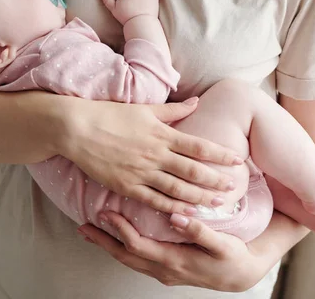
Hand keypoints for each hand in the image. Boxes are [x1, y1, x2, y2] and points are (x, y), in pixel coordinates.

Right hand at [58, 97, 242, 214]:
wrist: (77, 129)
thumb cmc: (111, 115)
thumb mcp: (145, 108)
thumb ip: (173, 110)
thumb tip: (197, 101)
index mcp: (161, 134)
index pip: (198, 146)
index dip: (220, 154)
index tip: (237, 161)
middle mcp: (155, 154)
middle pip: (192, 171)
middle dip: (215, 181)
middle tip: (233, 188)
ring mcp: (141, 172)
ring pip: (177, 189)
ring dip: (199, 197)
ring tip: (217, 204)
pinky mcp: (127, 186)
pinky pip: (154, 200)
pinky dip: (172, 208)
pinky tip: (185, 213)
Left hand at [77, 211, 270, 291]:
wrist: (241, 276)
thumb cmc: (233, 257)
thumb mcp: (222, 245)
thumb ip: (201, 232)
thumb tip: (178, 217)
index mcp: (174, 261)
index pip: (137, 245)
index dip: (119, 229)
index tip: (105, 212)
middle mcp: (164, 270)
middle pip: (125, 256)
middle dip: (103, 242)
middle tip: (83, 227)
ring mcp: (163, 272)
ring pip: (129, 259)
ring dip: (109, 246)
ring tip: (92, 233)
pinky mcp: (166, 268)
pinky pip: (137, 259)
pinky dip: (122, 248)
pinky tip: (117, 238)